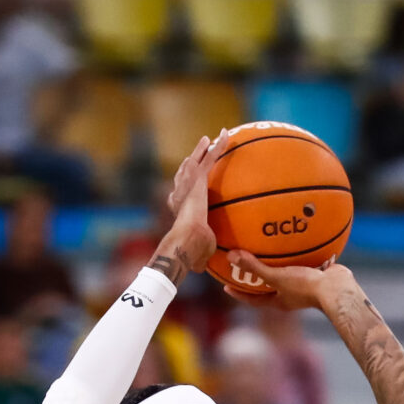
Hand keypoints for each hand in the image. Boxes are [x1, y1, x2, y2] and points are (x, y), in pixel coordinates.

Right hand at [158, 135, 216, 275]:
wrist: (187, 241)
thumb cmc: (192, 252)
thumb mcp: (202, 250)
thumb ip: (206, 252)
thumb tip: (209, 268)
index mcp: (180, 210)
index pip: (179, 195)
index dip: (180, 188)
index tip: (185, 184)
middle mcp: (180, 194)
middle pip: (183, 174)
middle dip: (189, 163)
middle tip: (194, 155)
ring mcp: (187, 186)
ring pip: (195, 162)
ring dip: (202, 150)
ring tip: (208, 139)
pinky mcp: (197, 180)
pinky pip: (209, 160)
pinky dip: (217, 147)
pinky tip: (224, 136)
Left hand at [223, 256, 347, 313]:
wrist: (337, 288)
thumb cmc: (305, 287)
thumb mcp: (276, 277)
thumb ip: (254, 267)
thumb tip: (230, 256)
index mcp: (278, 301)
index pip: (253, 299)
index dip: (239, 294)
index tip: (226, 286)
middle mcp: (289, 295)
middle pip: (268, 287)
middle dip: (256, 278)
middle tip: (243, 265)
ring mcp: (303, 285)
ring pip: (285, 273)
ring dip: (277, 263)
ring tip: (268, 249)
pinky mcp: (315, 274)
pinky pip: (302, 262)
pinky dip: (297, 252)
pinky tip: (294, 238)